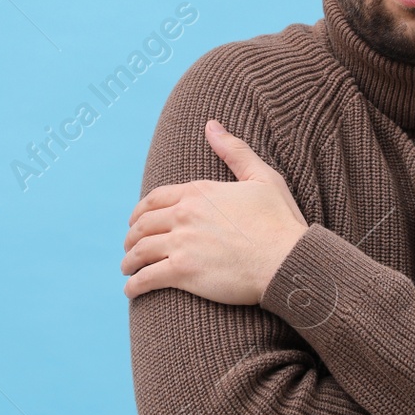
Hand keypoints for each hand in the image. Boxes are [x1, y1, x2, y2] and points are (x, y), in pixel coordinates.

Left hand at [121, 119, 308, 302]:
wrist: (288, 260)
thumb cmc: (280, 221)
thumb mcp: (262, 177)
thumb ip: (234, 151)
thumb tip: (211, 125)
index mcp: (198, 192)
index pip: (155, 199)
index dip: (140, 211)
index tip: (136, 221)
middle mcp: (184, 215)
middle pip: (143, 225)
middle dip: (132, 237)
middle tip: (129, 247)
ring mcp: (181, 243)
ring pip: (140, 251)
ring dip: (129, 261)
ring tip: (127, 270)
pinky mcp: (183, 272)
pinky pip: (147, 277)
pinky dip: (134, 285)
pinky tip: (131, 290)